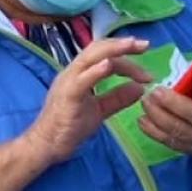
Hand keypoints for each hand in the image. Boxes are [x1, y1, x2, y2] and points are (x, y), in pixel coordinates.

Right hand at [23, 36, 151, 165]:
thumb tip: (140, 88)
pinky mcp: (67, 96)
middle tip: (145, 45)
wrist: (46, 146)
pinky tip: (109, 65)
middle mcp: (73, 72)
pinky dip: (95, 71)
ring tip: (133, 45)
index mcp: (80, 74)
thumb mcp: (100, 110)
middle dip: (122, 45)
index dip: (125, 54)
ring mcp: (68, 82)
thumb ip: (117, 98)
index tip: (145, 56)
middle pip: (98, 49)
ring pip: (90, 57)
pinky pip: (81, 80)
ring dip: (113, 50)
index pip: (104, 56)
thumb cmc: (69, 127)